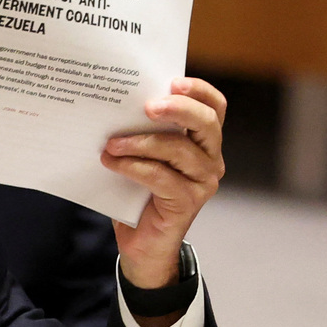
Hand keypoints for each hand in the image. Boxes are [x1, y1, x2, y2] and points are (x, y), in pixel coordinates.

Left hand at [102, 77, 226, 301]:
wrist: (142, 245)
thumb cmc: (139, 193)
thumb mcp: (142, 156)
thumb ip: (141, 131)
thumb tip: (114, 103)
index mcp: (204, 142)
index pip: (215, 108)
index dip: (199, 91)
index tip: (173, 81)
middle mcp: (211, 160)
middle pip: (206, 123)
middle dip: (177, 109)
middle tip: (147, 106)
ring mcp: (203, 182)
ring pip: (179, 150)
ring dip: (141, 142)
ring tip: (112, 142)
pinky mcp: (188, 203)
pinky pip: (161, 176)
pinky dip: (133, 166)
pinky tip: (112, 162)